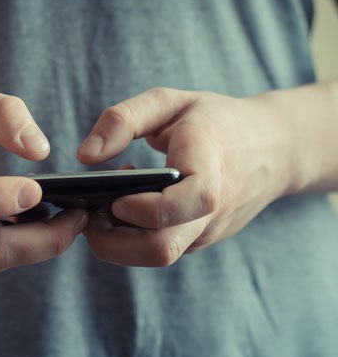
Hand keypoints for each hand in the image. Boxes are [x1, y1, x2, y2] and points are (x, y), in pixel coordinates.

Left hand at [77, 87, 294, 266]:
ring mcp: (207, 230)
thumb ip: (123, 120)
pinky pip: (162, 248)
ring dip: (119, 240)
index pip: (184, 204)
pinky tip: (128, 206)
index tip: (114, 197)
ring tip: (107, 203)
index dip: (143, 208)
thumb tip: (84, 157)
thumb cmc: (215, 120)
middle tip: (89, 210)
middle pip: (161, 249)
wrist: (273, 147)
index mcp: (211, 166)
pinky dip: (133, 236)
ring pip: (157, 255)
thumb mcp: (169, 101)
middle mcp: (212, 210)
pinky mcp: (200, 239)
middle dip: (111, 240)